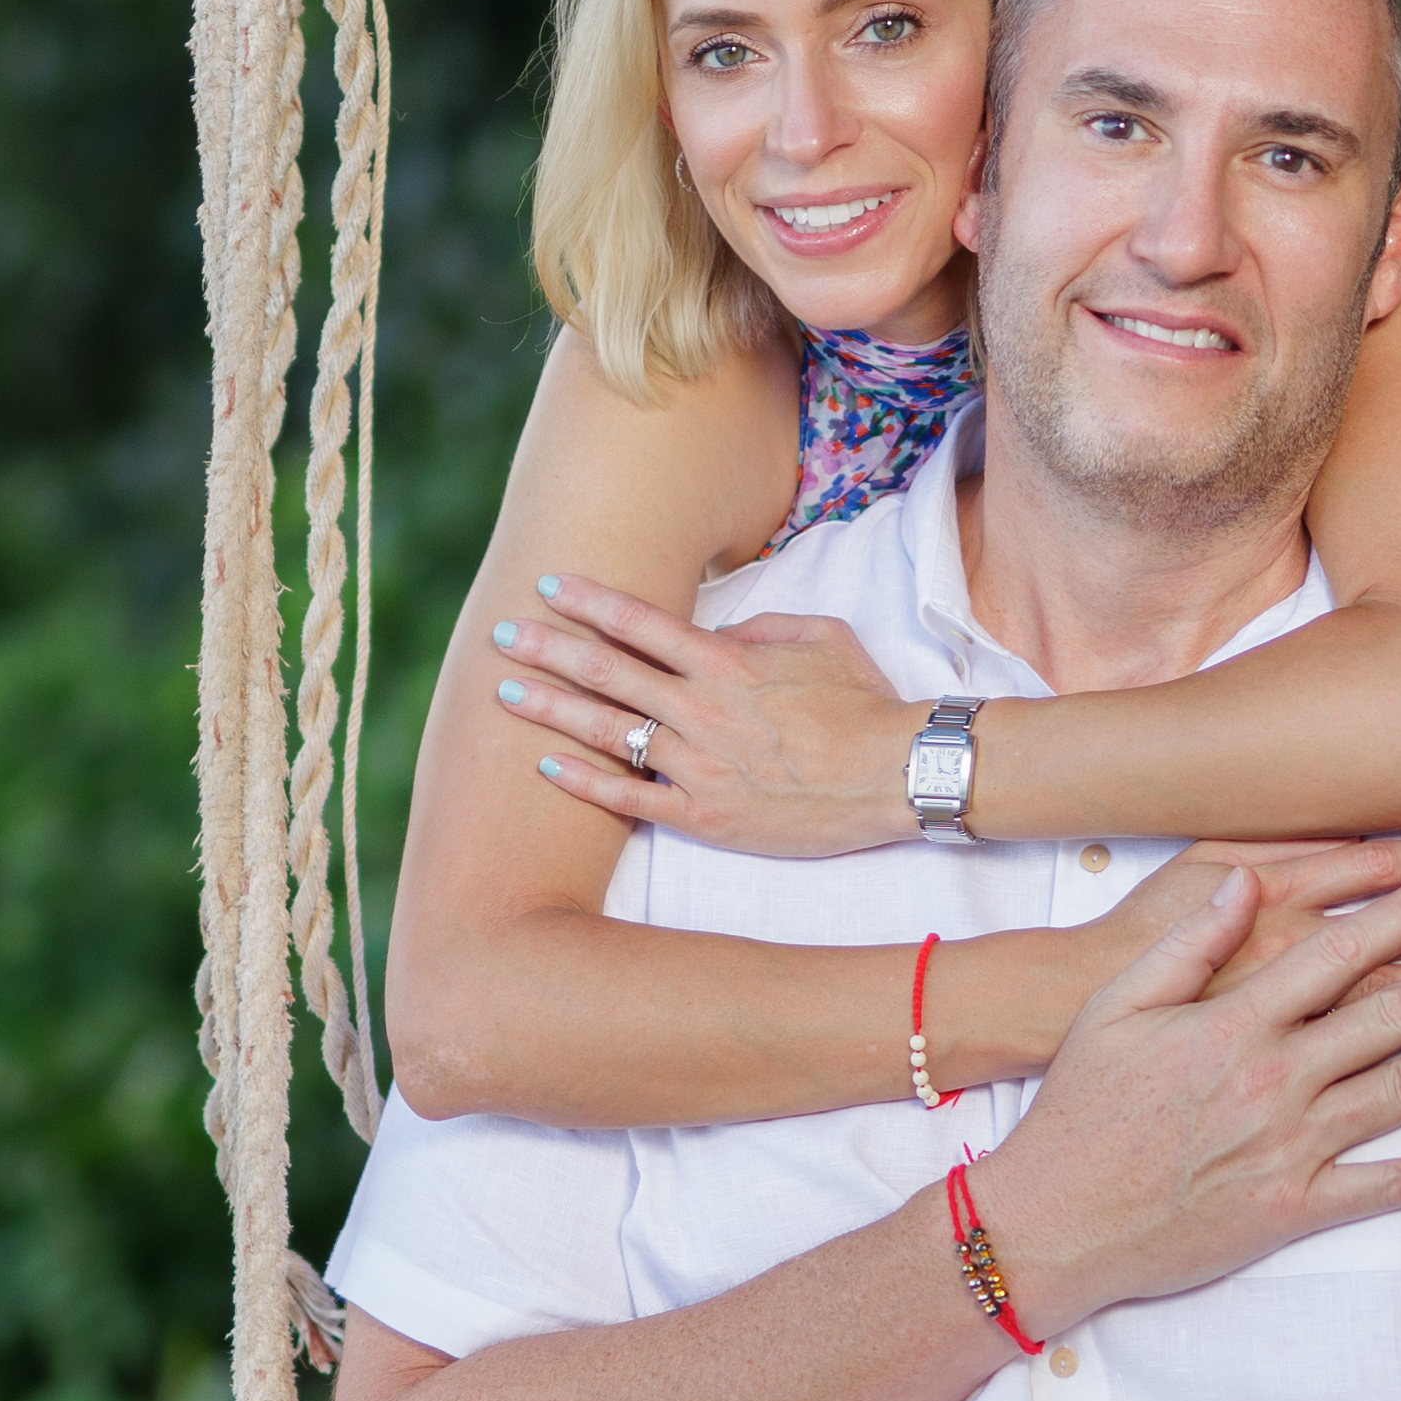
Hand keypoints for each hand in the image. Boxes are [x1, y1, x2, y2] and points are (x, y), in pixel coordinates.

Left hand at [483, 578, 924, 856]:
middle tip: (503, 633)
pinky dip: (585, 780)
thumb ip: (766, 626)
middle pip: (607, 672)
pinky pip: (630, 797)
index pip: (641, 623)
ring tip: (504, 693)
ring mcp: (698, 764)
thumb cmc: (866, 705)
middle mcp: (701, 709)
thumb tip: (723, 630)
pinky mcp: (704, 815)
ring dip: (550, 709)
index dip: (589, 602)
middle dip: (549, 649)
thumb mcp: (825, 639)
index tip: (548, 585)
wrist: (897, 776)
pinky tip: (547, 764)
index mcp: (727, 662)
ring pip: (608, 731)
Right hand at [971, 865, 1400, 1319]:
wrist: (1056, 1219)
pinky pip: (1387, 1187)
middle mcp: (1276, 1076)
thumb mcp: (1118, 1007)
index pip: (1342, 952)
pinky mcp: (1296, 1206)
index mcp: (1235, 1019)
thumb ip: (1191, 944)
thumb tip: (1248, 887)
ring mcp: (1292, 1144)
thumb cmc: (1080, 1109)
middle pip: (1397, 1012)